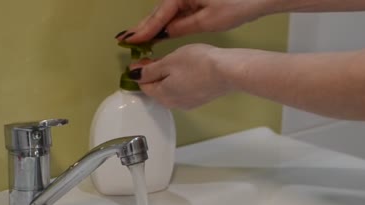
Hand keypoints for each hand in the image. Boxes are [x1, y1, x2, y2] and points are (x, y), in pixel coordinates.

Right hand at [117, 0, 276, 42]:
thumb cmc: (239, 3)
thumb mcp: (208, 20)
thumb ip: (182, 27)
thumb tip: (163, 35)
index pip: (158, 14)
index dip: (143, 30)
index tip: (129, 41)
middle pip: (158, 12)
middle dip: (143, 27)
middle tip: (124, 40)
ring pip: (166, 12)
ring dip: (153, 26)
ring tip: (136, 39)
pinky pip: (175, 12)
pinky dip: (166, 23)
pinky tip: (157, 33)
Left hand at [129, 44, 232, 109]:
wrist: (228, 72)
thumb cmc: (199, 65)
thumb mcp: (168, 62)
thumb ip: (149, 70)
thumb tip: (134, 75)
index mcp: (162, 95)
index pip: (143, 86)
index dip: (138, 72)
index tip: (140, 60)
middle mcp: (173, 104)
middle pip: (156, 89)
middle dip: (152, 75)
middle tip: (153, 59)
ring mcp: (188, 103)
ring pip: (170, 90)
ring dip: (166, 77)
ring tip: (170, 62)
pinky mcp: (200, 99)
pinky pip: (183, 90)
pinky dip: (179, 81)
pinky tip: (186, 70)